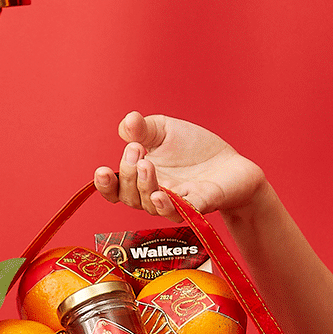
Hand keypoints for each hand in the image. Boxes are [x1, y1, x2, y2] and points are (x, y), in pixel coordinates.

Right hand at [93, 112, 266, 219]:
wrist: (230, 163)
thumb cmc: (194, 149)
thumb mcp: (164, 130)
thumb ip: (143, 128)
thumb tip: (127, 122)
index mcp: (140, 179)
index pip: (115, 190)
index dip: (105, 185)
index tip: (102, 171)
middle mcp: (153, 196)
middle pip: (130, 197)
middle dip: (127, 174)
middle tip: (137, 150)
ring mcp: (175, 204)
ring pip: (150, 205)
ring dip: (144, 186)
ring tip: (147, 164)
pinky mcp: (198, 206)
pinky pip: (180, 212)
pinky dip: (169, 205)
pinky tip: (162, 193)